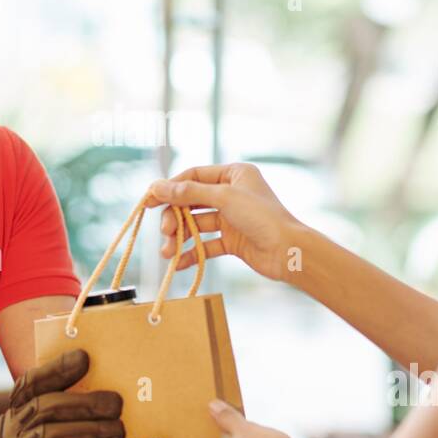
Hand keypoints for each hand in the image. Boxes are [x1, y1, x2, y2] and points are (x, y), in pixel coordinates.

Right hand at [0, 349, 123, 437]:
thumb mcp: (31, 421)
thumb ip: (53, 400)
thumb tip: (91, 368)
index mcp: (17, 407)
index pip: (31, 381)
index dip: (56, 368)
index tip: (84, 358)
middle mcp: (13, 426)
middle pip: (46, 407)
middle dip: (84, 403)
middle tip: (116, 403)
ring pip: (51, 436)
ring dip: (87, 431)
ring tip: (116, 429)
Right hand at [148, 163, 301, 281]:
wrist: (289, 251)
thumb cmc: (262, 217)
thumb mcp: (224, 198)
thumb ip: (189, 193)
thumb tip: (157, 186)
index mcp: (234, 174)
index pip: (193, 176)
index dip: (170, 188)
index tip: (148, 201)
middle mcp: (232, 193)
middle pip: (192, 202)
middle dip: (175, 218)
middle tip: (165, 232)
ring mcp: (232, 218)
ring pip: (197, 225)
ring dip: (180, 238)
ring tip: (167, 253)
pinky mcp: (233, 240)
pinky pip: (207, 244)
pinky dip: (192, 253)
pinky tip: (179, 263)